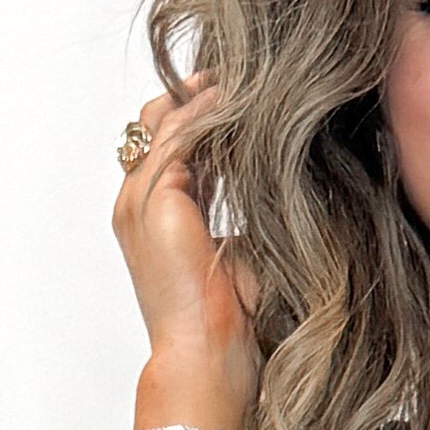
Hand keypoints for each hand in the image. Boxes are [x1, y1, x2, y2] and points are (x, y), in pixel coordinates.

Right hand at [112, 75, 262, 409]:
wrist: (207, 357)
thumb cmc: (229, 321)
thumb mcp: (242, 252)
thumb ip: (250, 215)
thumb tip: (292, 187)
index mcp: (153, 215)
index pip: (170, 146)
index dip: (204, 117)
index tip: (247, 98)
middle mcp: (137, 202)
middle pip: (158, 121)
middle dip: (201, 95)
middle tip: (249, 73)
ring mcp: (139, 199)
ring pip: (167, 120)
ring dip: (209, 96)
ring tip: (251, 77)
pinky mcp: (154, 198)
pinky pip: (179, 134)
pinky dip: (212, 113)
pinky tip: (247, 101)